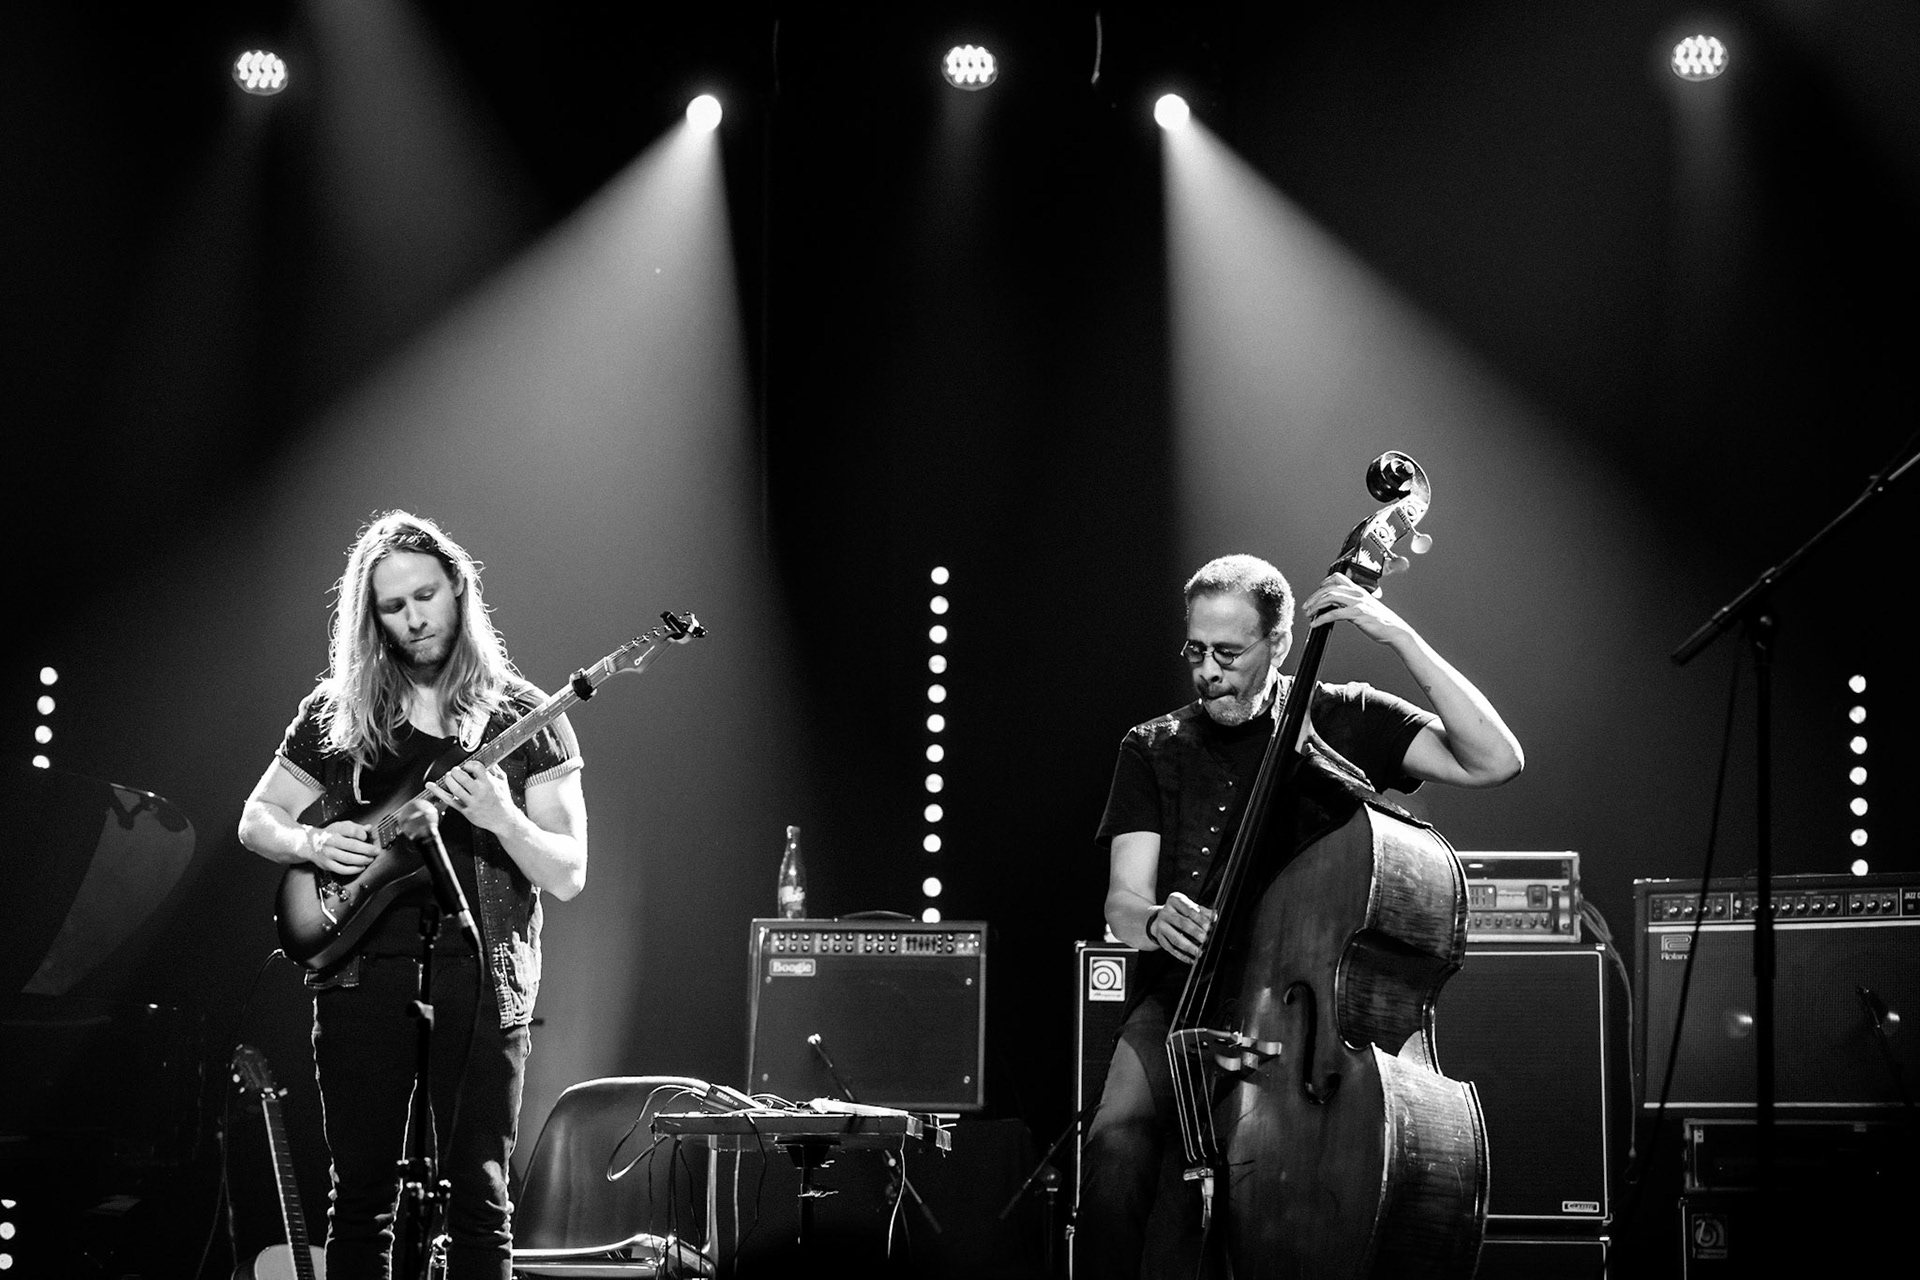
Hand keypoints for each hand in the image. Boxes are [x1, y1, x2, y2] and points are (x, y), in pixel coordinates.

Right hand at [308, 820, 377, 874]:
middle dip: (367, 849)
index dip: (362, 834)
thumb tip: (369, 828)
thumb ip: (355, 827)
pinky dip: (354, 869)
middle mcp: (331, 841)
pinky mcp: (327, 865)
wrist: (309, 844)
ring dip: (362, 860)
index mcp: (335, 830)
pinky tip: (361, 867)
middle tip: (376, 851)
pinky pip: (342, 869)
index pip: (351, 831)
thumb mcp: (340, 826)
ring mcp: (328, 854)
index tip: (366, 837)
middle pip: (352, 846)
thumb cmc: (328, 835)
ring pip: (348, 859)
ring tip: (370, 859)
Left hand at [425, 761, 515, 833]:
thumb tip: (485, 749)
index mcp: (490, 783)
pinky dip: (438, 792)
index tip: (468, 766)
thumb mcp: (502, 780)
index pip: (476, 767)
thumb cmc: (502, 799)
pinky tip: (431, 785)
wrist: (504, 820)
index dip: (469, 764)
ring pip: (455, 788)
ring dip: (448, 779)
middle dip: (455, 771)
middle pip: (462, 777)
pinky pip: (449, 800)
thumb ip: (493, 765)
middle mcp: (480, 792)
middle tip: (455, 771)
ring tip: (449, 777)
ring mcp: (472, 802)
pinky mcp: (466, 811)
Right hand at [1150, 892, 1215, 963]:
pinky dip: (1183, 956)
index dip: (1200, 919)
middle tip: (1206, 940)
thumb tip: (1214, 917)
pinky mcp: (1160, 939)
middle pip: (1182, 923)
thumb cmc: (1180, 912)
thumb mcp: (1190, 907)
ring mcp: (1161, 926)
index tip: (1210, 927)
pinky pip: (1172, 949)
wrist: (1159, 919)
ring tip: (1200, 953)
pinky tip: (1192, 959)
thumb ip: (1203, 912)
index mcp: (1174, 900)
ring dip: (1189, 947)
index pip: (1189, 909)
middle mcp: (1166, 912)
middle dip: (1196, 932)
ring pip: (1176, 939)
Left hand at [1299, 572, 1413, 646]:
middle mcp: (1357, 593)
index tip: (1316, 593)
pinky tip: (1315, 624)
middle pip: (1329, 587)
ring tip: (1308, 614)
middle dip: (1314, 597)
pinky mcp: (1357, 613)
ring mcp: (1357, 602)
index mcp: (1359, 590)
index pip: (1338, 578)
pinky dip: (1321, 618)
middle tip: (1306, 607)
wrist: (1395, 630)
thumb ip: (1352, 605)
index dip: (1324, 583)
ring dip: (1315, 605)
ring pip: (1329, 597)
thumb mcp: (1366, 608)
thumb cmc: (1381, 622)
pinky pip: (1334, 613)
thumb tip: (1337, 608)